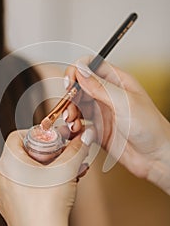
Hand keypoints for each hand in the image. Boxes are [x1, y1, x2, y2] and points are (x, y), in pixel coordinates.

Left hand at [0, 129, 92, 225]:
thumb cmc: (49, 203)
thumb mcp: (66, 170)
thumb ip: (77, 149)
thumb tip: (88, 134)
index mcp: (9, 162)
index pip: (16, 136)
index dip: (36, 134)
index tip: (53, 140)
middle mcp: (2, 177)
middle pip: (23, 155)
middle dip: (47, 154)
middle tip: (63, 158)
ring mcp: (4, 196)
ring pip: (25, 174)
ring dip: (45, 171)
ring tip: (67, 175)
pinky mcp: (10, 211)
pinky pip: (23, 191)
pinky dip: (39, 187)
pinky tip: (57, 193)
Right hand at [64, 57, 169, 193]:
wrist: (155, 158)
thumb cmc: (151, 128)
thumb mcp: (124, 102)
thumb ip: (100, 86)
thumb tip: (81, 70)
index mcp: (117, 82)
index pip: (91, 67)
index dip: (77, 71)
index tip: (70, 83)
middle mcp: (108, 95)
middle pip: (80, 87)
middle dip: (71, 95)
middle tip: (69, 107)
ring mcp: (102, 113)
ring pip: (78, 106)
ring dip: (71, 112)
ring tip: (73, 121)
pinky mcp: (98, 130)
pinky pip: (80, 124)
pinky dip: (75, 127)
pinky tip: (78, 131)